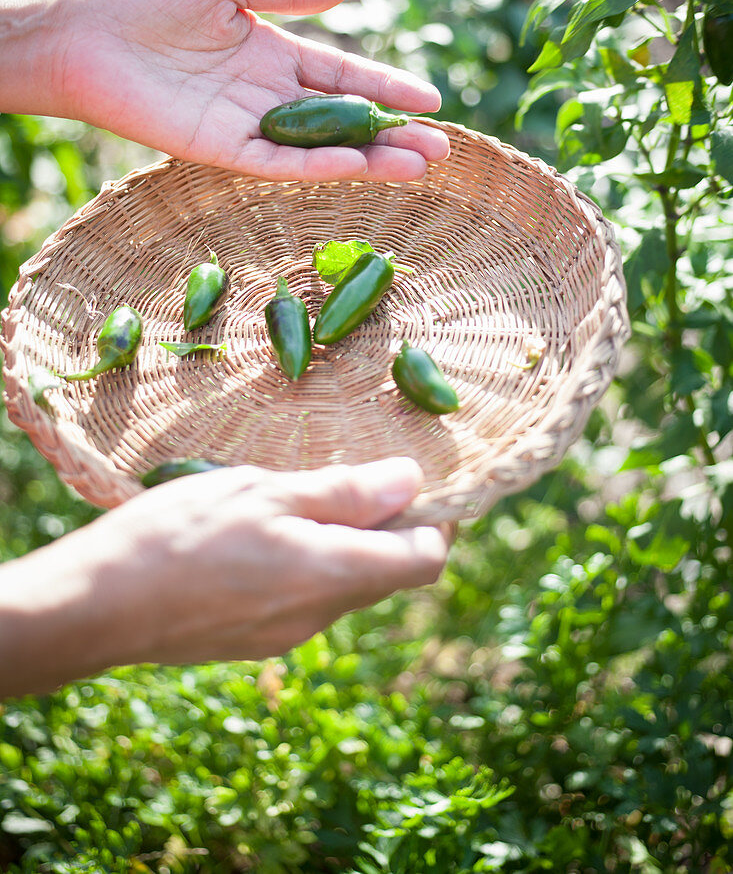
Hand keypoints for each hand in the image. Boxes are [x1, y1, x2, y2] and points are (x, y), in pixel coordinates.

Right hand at [0, 458, 449, 694]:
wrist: (96, 606)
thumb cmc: (181, 536)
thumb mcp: (265, 493)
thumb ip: (344, 493)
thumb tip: (413, 481)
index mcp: (334, 575)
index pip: (425, 559)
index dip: (434, 519)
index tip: (413, 482)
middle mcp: (321, 616)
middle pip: (385, 572)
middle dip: (383, 526)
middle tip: (348, 475)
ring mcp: (286, 634)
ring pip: (341, 584)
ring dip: (338, 544)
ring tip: (291, 498)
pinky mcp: (253, 640)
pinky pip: (303, 600)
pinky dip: (303, 564)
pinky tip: (256, 535)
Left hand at [58, 0, 446, 180]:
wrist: (88, 32)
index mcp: (275, 51)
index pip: (345, 73)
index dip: (388, 86)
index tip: (431, 100)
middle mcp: (270, 94)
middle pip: (345, 120)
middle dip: (394, 135)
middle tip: (442, 151)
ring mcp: (249, 125)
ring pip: (322, 149)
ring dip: (371, 160)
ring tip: (420, 167)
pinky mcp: (222, 151)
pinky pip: (278, 163)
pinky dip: (317, 167)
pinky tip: (357, 165)